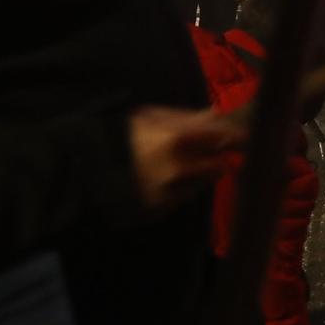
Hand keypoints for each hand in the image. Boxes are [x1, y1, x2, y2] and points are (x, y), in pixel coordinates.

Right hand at [128, 107, 244, 211]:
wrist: (83, 172)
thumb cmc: (119, 137)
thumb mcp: (150, 118)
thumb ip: (187, 117)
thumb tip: (217, 112)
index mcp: (178, 141)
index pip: (224, 138)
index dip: (236, 137)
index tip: (241, 137)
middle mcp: (179, 171)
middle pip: (219, 166)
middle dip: (217, 158)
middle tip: (210, 151)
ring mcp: (170, 195)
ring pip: (203, 184)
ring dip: (200, 175)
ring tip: (177, 164)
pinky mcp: (160, 212)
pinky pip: (182, 199)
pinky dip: (181, 190)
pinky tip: (163, 180)